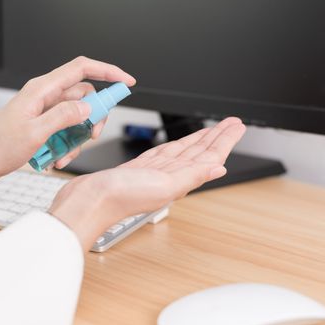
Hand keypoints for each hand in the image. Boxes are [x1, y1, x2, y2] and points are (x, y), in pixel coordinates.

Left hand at [0, 57, 135, 217]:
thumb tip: (88, 107)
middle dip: (94, 116)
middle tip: (93, 134)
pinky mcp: (42, 125)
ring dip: (78, 137)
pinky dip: (67, 145)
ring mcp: (43, 111)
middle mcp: (44, 96)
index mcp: (41, 89)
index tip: (126, 82)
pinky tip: (56, 159)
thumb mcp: (35, 133)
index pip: (81, 69)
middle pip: (84, 95)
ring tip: (65, 155)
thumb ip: (64, 116)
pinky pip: (65, 130)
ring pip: (76, 116)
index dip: (107, 71)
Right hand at [49, 117, 245, 250]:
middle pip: (199, 152)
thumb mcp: (163, 185)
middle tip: (231, 123)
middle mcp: (169, 176)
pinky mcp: (139, 168)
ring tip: (212, 130)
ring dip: (199, 139)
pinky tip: (181, 145)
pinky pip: (163, 153)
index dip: (224, 141)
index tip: (236, 126)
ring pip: (183, 151)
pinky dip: (175, 146)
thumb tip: (220, 168)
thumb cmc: (120, 197)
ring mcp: (154, 172)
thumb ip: (192, 175)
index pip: (208, 157)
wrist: (88, 201)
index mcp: (178, 180)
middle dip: (216, 137)